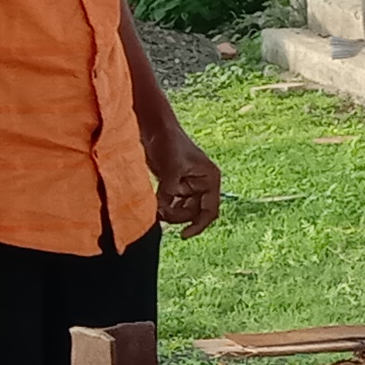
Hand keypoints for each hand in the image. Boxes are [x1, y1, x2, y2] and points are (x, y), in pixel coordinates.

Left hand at [149, 123, 222, 238]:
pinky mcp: (175, 184)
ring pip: (182, 210)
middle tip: (160, 213)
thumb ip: (170, 192)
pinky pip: (172, 203)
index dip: (198, 225)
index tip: (183, 235)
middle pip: (194, 213)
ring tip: (156, 208)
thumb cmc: (169, 142)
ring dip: (169, 212)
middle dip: (177, 216)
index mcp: (210, 180)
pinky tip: (155, 205)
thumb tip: (163, 212)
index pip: (209, 210)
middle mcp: (202, 185)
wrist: (155, 128)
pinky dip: (164, 206)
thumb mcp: (171, 169)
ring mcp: (188, 185)